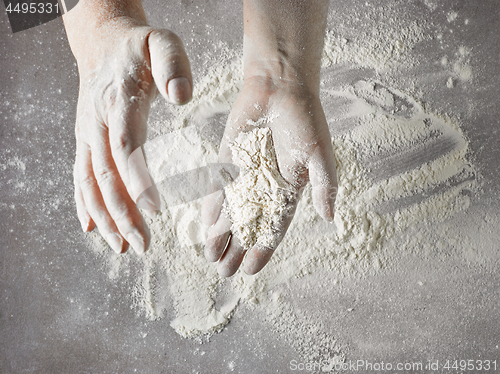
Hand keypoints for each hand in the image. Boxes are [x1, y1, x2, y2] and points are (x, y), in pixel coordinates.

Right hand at [66, 10, 191, 253]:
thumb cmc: (139, 49)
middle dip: (123, 212)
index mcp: (118, 101)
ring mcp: (86, 135)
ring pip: (89, 182)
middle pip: (106, 174)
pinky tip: (93, 229)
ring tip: (123, 247)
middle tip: (143, 245)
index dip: (137, 179)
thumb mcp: (161, 42)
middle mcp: (96, 123)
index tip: (154, 209)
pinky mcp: (84, 142)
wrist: (104, 46)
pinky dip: (85, 205)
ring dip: (105, 217)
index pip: (126, 146)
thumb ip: (172, 64)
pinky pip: (80, 177)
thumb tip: (182, 96)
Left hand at [202, 76, 336, 275]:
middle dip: (237, 249)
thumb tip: (328, 217)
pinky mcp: (227, 161)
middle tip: (224, 272)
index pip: (274, 229)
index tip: (250, 270)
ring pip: (230, 213)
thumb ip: (324, 185)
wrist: (279, 87)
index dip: (262, 250)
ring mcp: (245, 177)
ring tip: (210, 257)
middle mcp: (264, 189)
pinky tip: (204, 224)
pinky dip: (211, 206)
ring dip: (220, 235)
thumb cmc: (305, 119)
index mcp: (288, 192)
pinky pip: (218, 189)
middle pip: (249, 227)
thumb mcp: (320, 154)